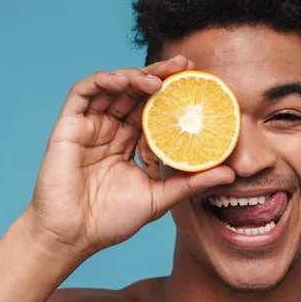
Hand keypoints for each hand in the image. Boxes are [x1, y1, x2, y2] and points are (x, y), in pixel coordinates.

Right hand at [28, 55, 233, 257]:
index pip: (153, 108)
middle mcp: (111, 129)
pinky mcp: (69, 126)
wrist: (73, 236)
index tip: (196, 79)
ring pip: (112, 87)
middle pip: (136, 92)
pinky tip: (124, 82)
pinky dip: (103, 81)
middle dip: (160, 74)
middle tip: (184, 65)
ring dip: (135, 76)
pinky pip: (83, 93)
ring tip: (158, 79)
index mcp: (130, 142)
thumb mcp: (160, 198)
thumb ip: (191, 183)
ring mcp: (90, 126)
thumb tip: (230, 175)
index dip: (172, 92)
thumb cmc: (112, 220)